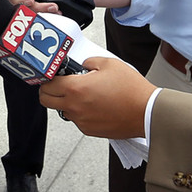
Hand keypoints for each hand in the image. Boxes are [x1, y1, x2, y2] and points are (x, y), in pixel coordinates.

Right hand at [8, 0, 71, 14]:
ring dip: (44, 13)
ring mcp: (42, 9)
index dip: (20, 0)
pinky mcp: (52, 16)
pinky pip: (46, 22)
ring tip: (56, 7)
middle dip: (36, 8)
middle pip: (24, 9)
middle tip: (48, 4)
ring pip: (34, 17)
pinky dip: (52, 19)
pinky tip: (59, 13)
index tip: (30, 0)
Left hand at [39, 57, 153, 137]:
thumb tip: (83, 65)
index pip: (47, 85)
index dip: (49, 77)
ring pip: (62, 110)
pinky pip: (77, 120)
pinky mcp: (89, 130)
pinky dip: (80, 112)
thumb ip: (89, 62)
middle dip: (49, 91)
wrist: (146, 111)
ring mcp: (81, 120)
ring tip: (85, 94)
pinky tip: (95, 105)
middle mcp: (74, 106)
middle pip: (45, 100)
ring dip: (66, 102)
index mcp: (76, 88)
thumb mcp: (109, 64)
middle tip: (61, 84)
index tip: (54, 75)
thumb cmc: (131, 89)